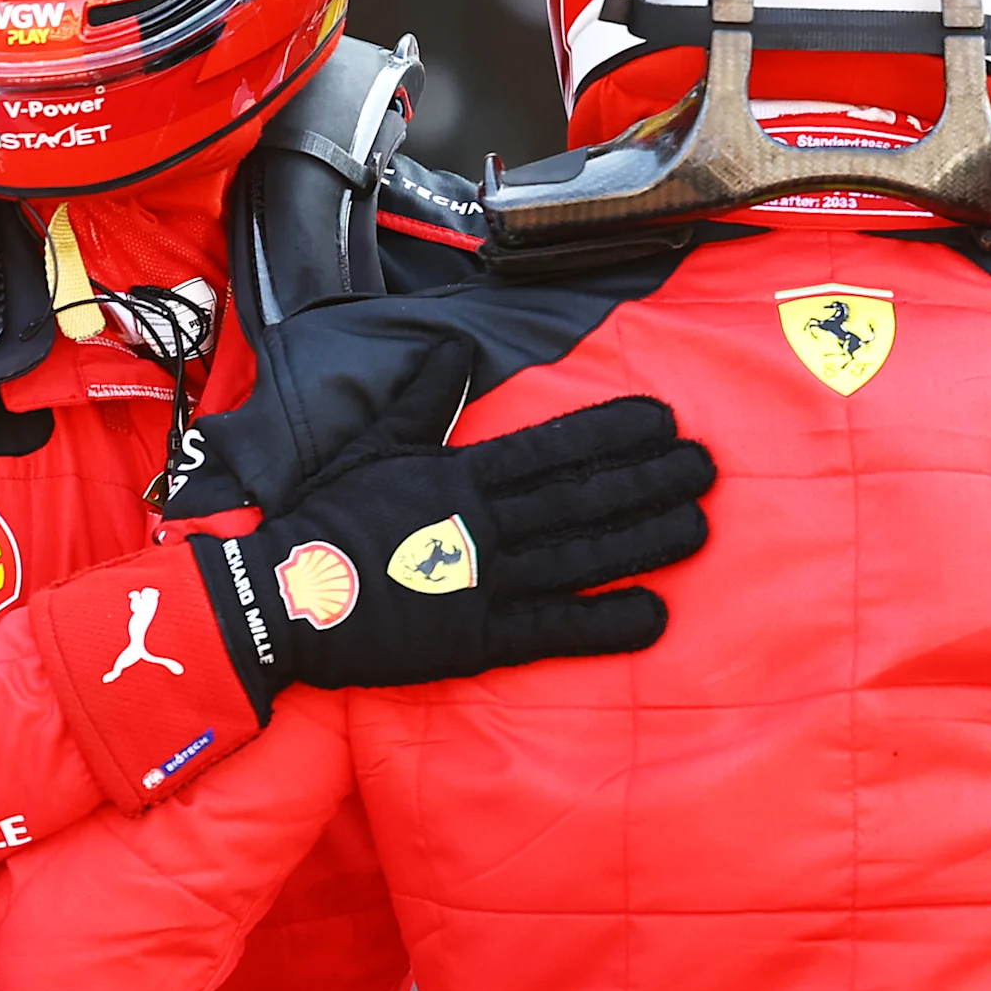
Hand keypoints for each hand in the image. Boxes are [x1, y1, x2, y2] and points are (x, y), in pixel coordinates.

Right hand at [190, 334, 713, 717]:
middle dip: (651, 481)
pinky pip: (552, 631)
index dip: (614, 433)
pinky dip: (604, 623)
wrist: (283, 599)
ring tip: (699, 527)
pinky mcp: (478, 640)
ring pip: (582, 557)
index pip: (553, 447)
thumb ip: (424, 399)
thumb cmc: (325, 520)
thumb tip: (455, 350)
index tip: (665, 420)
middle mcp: (483, 526)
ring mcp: (484, 584)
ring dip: (645, 542)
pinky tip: (653, 615)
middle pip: (584, 499)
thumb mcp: (373, 445)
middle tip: (708, 469)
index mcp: (460, 476)